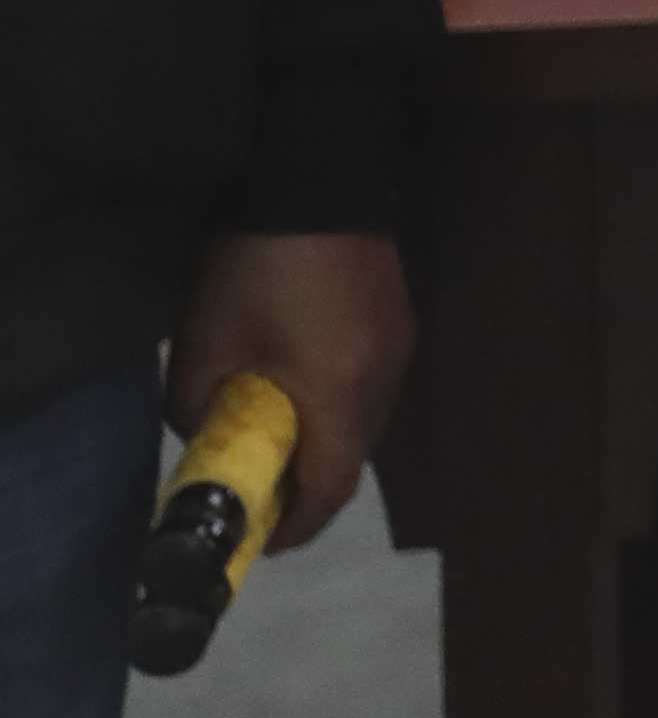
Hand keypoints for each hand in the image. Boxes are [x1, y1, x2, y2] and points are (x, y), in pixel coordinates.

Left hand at [167, 230, 411, 551]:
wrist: (318, 179)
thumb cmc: (254, 271)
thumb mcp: (203, 346)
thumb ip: (197, 411)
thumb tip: (206, 439)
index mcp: (335, 393)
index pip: (331, 487)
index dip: (295, 524)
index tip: (260, 538)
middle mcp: (382, 379)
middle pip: (353, 459)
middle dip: (307, 487)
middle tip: (259, 488)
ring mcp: (399, 347)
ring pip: (366, 423)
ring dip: (325, 444)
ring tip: (278, 436)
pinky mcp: (401, 320)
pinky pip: (373, 387)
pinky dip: (340, 406)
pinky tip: (306, 382)